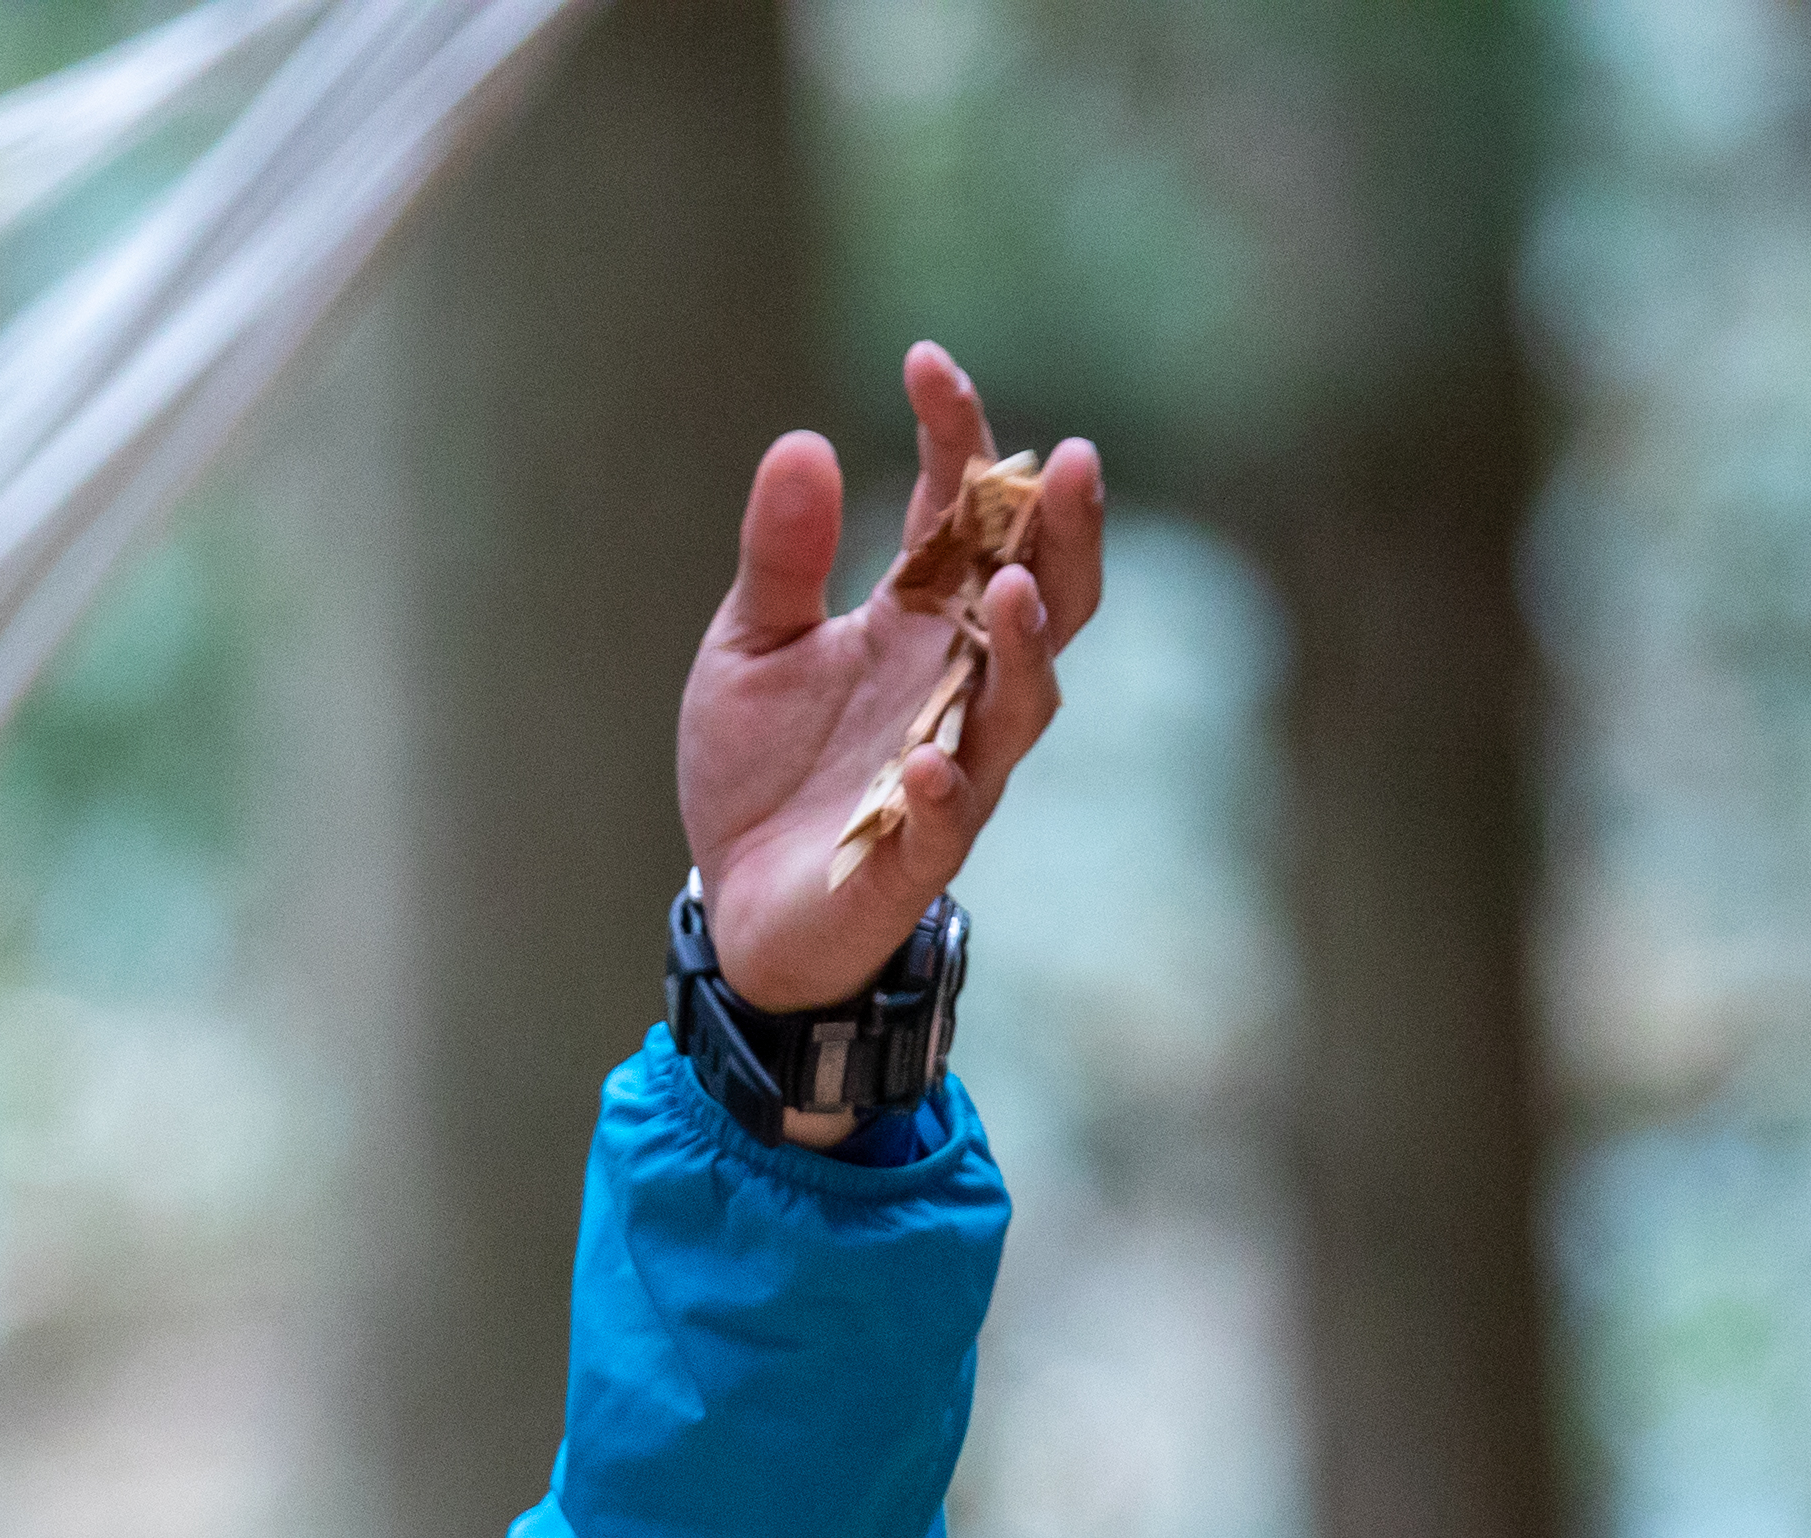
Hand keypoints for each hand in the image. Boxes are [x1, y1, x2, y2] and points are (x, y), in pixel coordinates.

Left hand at [677, 344, 1105, 1014]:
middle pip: (1045, 595)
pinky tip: (929, 757)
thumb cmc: (763, 768)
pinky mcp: (915, 853)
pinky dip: (947, 788)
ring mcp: (952, 767)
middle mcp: (957, 682)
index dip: (959, 435)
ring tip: (1006, 588)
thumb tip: (802, 441)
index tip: (926, 362)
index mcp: (921, 617)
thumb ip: (781, 555)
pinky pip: (949, 820)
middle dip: (1065, 533)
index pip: (966, 511)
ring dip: (1024, 646)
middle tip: (1071, 461)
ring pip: (1023, 702)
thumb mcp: (748, 644)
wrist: (739, 903)